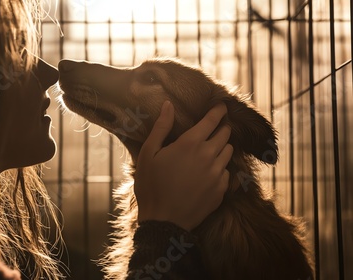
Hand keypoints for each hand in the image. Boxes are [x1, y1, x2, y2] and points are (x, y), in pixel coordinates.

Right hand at [134, 101, 232, 230]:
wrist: (163, 221)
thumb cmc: (151, 186)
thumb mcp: (148, 153)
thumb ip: (161, 127)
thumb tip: (168, 104)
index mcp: (190, 143)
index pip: (213, 119)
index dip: (218, 110)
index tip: (222, 106)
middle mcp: (209, 155)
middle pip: (225, 134)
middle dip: (222, 127)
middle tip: (215, 127)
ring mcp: (217, 174)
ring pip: (229, 152)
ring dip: (222, 147)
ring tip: (211, 150)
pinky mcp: (221, 190)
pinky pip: (227, 172)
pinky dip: (220, 168)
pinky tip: (208, 172)